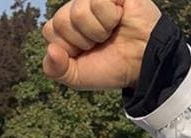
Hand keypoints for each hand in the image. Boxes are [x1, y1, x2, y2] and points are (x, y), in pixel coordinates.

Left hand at [43, 0, 161, 89]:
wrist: (141, 64)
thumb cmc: (111, 66)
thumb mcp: (77, 77)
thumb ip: (55, 69)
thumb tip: (50, 50)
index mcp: (66, 25)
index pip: (49, 31)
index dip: (68, 48)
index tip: (86, 52)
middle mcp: (77, 7)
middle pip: (60, 21)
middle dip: (82, 40)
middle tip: (101, 42)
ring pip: (77, 13)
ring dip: (97, 31)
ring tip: (111, 31)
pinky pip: (96, 1)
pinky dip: (108, 18)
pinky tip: (120, 18)